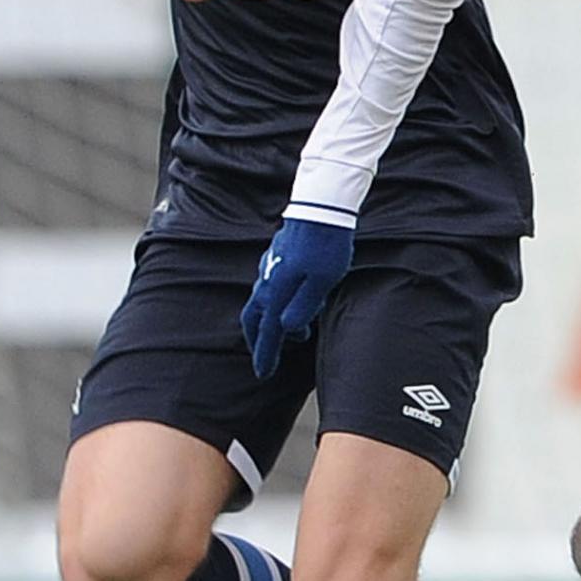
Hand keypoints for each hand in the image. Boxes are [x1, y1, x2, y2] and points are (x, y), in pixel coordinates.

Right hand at [241, 218, 355, 376]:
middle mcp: (268, 280)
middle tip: (264, 357)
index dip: (266, 353)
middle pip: (254, 317)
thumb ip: (302, 308)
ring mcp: (271, 266)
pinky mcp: (278, 256)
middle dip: (257, 339)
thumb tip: (286, 329)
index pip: (268, 330)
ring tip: (289, 332)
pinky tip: (290, 299)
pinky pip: (270, 286)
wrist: (322, 207)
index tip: (263, 373)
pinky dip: (274, 301)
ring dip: (269, 320)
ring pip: (261, 300)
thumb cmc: (326, 246)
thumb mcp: (322, 283)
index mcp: (276, 290)